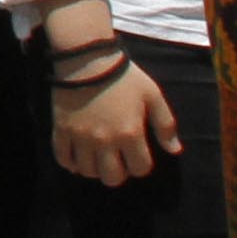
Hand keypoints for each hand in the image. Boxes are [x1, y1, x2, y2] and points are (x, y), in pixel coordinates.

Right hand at [53, 58, 180, 187]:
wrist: (87, 59)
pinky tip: (77, 159)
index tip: (137, 155)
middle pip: (112, 178)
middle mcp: (105, 141)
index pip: (140, 168)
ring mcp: (81, 137)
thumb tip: (175, 150)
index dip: (141, 165)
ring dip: (95, 169)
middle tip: (118, 161)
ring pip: (88, 171)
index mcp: (130, 134)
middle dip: (119, 173)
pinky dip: (70, 163)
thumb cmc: (124, 77)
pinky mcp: (62, 130)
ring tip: (98, 159)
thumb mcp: (153, 95)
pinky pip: (63, 158)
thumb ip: (165, 125)